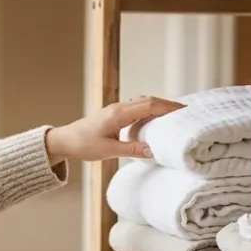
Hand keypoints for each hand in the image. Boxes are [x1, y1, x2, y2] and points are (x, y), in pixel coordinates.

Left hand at [45, 96, 183, 162]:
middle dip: (168, 105)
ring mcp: (117, 109)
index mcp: (119, 114)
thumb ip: (131, 150)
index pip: (149, 105)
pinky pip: (137, 107)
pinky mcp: (115, 114)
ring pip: (143, 102)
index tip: (184, 111)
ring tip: (175, 115)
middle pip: (149, 100)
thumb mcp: (108, 150)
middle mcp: (119, 108)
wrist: (65, 140)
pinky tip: (156, 119)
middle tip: (186, 112)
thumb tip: (153, 151)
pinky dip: (150, 110)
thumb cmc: (83, 145)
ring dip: (159, 106)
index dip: (168, 107)